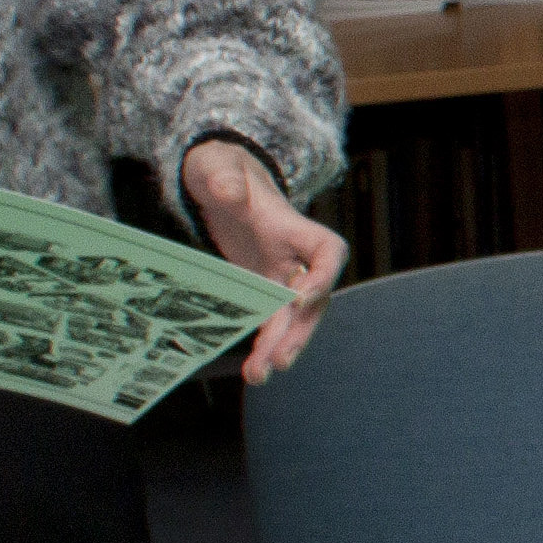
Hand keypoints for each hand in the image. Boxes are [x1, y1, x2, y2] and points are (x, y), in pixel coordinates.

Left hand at [181, 137, 347, 382]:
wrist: (216, 182)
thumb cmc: (222, 170)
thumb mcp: (219, 167)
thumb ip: (225, 178)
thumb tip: (228, 192)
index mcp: (296, 227)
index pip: (327, 252)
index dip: (322, 277)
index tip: (302, 297)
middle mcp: (297, 257)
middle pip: (312, 299)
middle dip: (299, 331)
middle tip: (281, 358)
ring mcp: (282, 277)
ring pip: (292, 319)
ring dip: (280, 348)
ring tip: (259, 376)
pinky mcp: (262, 291)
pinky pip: (270, 323)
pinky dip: (264, 346)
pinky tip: (253, 372)